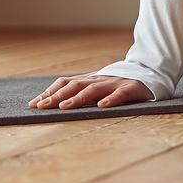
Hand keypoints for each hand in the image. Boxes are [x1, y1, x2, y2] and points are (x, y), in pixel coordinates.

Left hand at [28, 74, 154, 110]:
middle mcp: (98, 80)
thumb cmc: (118, 87)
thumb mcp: (97, 90)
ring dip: (77, 98)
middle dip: (56, 96)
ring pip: (93, 90)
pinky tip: (102, 107)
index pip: (65, 83)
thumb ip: (80, 94)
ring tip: (65, 107)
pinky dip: (111, 100)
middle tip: (42, 107)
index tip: (34, 105)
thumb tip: (53, 104)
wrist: (149, 76)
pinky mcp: (131, 89)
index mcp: (89, 81)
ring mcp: (114, 83)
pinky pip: (120, 94)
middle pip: (74, 85)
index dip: (49, 93)